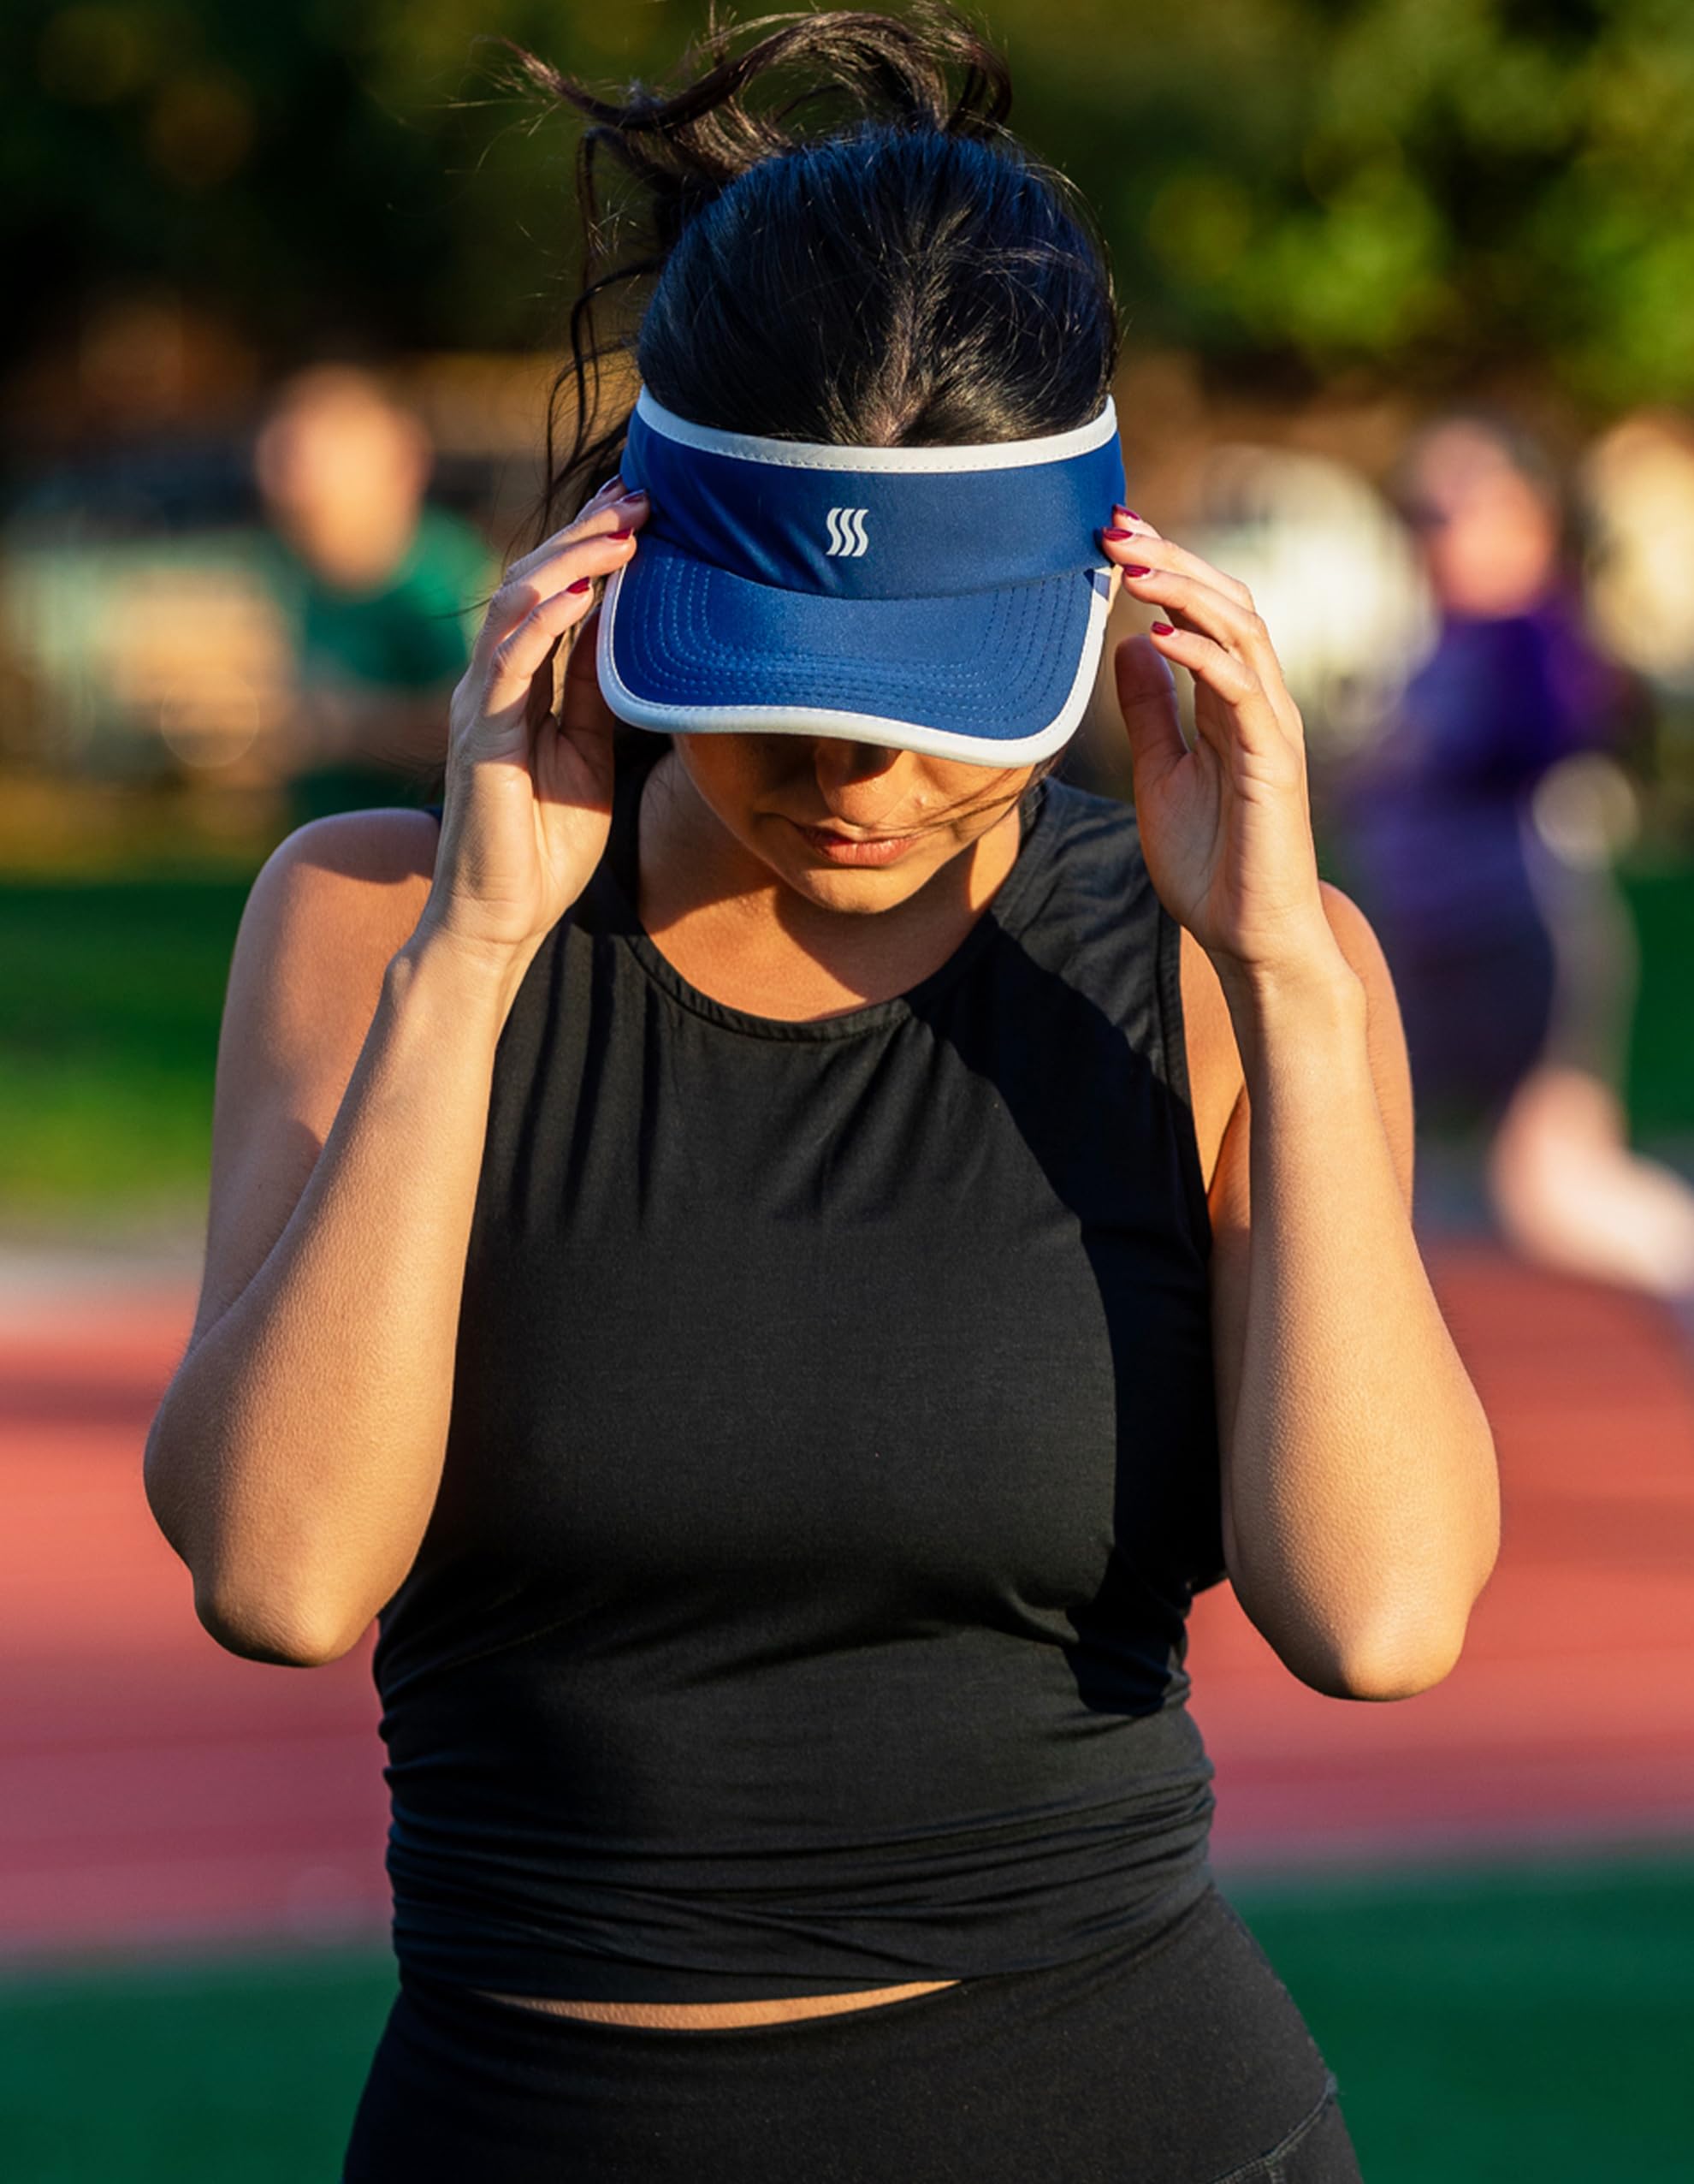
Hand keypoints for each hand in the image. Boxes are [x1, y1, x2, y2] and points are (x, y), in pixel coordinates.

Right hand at [418, 477, 649, 967]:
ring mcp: (481, 703)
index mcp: (520, 682)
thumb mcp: (590, 753)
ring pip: (518, 605)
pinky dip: (545, 623)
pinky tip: (584, 593)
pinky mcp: (481, 736)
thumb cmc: (543, 846)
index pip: (554, 593)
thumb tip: (625, 630)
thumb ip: (596, 692)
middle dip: (588, 533)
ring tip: (624, 529)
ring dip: (573, 561)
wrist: (499, 917)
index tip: (643, 507)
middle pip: (534, 582)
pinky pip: (510, 663)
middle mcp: (492, 680)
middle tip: (642, 495)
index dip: (594, 546)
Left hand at [1099, 512, 1340, 986]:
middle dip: (1171, 558)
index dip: (1165, 565)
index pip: (1206, 610)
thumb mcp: (1160, 774)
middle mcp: (1260, 701)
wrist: (1247, 937)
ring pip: (1241, 631)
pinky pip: (1244, 692)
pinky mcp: (1274, 762)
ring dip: (1186, 591)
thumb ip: (1151, 711)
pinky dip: (1205, 657)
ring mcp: (1272, 728)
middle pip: (1227, 602)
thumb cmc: (1211, 864)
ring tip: (1131, 565)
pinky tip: (1162, 637)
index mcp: (1232, 701)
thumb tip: (1130, 646)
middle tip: (1113, 526)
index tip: (1112, 531)